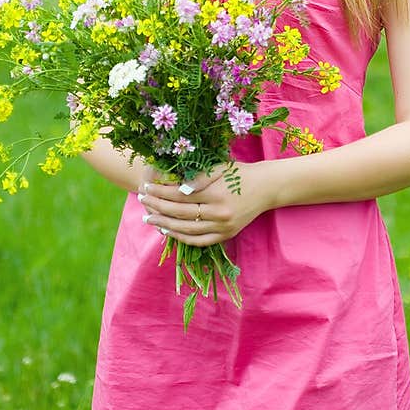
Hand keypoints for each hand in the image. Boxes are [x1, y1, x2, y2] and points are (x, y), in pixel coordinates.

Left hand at [137, 161, 274, 245]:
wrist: (267, 188)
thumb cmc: (241, 174)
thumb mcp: (220, 168)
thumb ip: (198, 178)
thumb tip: (178, 190)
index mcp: (216, 194)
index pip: (179, 196)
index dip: (160, 193)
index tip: (145, 188)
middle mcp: (219, 214)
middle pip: (180, 214)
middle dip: (157, 207)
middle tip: (141, 201)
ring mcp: (223, 227)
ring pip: (187, 231)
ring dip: (165, 225)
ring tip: (150, 219)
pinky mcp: (226, 235)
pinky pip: (199, 241)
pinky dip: (182, 238)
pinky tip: (169, 231)